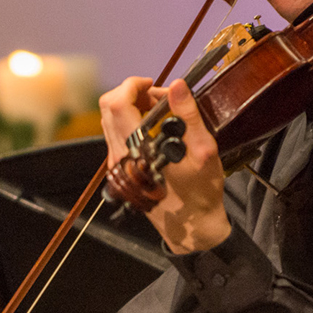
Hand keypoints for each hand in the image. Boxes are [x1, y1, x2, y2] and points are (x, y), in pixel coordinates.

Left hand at [98, 77, 229, 253]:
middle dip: (132, 92)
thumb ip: (188, 115)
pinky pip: (116, 134)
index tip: (153, 85)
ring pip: (110, 120)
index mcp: (138, 149)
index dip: (133, 85)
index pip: (118, 103)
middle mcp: (120, 156)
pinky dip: (131, 121)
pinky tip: (155, 127)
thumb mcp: (204, 150)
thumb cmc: (201, 192)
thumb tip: (177, 85)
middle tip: (160, 97)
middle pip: (108, 107)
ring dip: (131, 106)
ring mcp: (117, 163)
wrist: (192, 227)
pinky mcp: (121, 168)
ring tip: (161, 111)